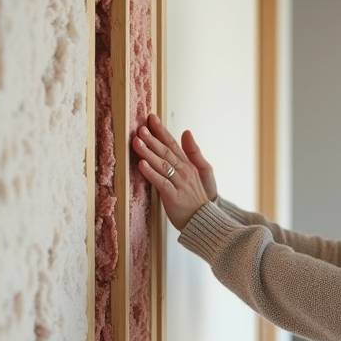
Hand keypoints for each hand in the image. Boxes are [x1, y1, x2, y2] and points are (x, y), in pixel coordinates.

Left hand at [132, 113, 217, 230]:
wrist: (203, 221)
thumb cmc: (195, 199)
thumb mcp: (198, 172)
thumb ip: (191, 152)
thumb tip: (186, 132)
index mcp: (187, 165)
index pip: (173, 144)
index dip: (161, 131)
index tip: (151, 118)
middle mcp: (184, 172)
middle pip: (166, 152)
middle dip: (152, 139)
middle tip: (140, 128)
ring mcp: (179, 184)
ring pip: (162, 165)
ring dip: (148, 152)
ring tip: (137, 142)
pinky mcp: (173, 196)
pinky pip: (161, 182)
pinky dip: (151, 173)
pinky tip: (141, 164)